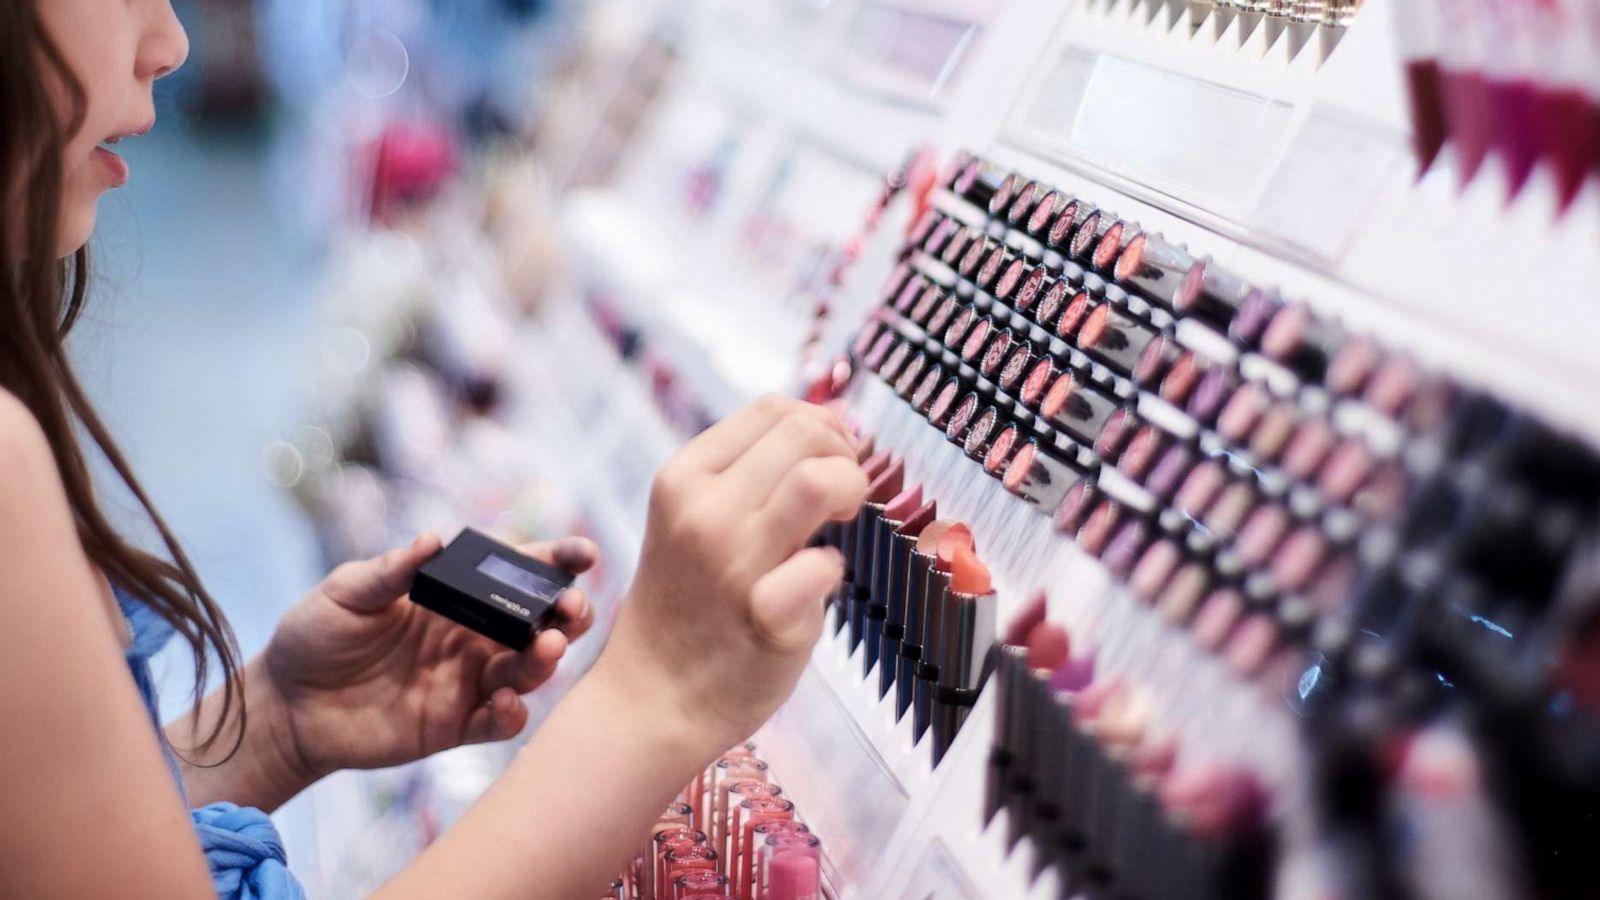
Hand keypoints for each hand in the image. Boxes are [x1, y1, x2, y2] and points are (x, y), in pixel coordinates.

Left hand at [264, 534, 597, 777]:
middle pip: (540, 622)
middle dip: (567, 613)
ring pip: (528, 670)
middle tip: (570, 609)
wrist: (286, 704)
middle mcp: (473, 636)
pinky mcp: (455, 725)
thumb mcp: (347, 592)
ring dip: (545, 659)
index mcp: (457, 596)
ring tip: (546, 648)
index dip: (556, 561)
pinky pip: (499, 721)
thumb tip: (434, 539)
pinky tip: (507, 701)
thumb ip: (390, 571)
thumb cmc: (315, 634)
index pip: (518, 572)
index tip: (582, 554)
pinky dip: (512, 712)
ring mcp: (468, 681)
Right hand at [592, 395, 867, 749]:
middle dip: (844, 455)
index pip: (771, 408)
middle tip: (843, 496)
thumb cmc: (689, 605)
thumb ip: (750, 473)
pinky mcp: (764, 615)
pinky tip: (816, 587)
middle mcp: (702, 511)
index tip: (830, 458)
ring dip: (850, 492)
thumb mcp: (694, 519)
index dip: (820, 423)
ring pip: (819, 480)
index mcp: (682, 477)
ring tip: (841, 522)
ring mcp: (731, 563)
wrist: (654, 698)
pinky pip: (825, 565)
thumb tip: (833, 420)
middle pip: (804, 433)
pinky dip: (832, 571)